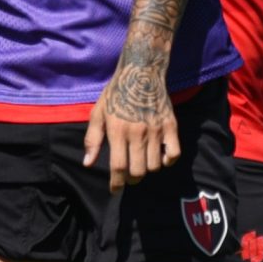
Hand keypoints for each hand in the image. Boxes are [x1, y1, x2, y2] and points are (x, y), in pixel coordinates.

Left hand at [84, 69, 181, 191]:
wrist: (141, 72)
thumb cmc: (115, 93)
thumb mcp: (97, 113)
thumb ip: (92, 139)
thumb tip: (87, 164)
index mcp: (117, 131)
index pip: (118, 167)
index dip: (116, 184)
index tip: (115, 190)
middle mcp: (137, 133)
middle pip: (137, 172)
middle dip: (131, 179)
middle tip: (128, 176)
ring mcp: (156, 130)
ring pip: (154, 166)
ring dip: (147, 169)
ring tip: (142, 163)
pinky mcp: (171, 126)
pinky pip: (174, 154)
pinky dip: (167, 161)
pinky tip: (160, 157)